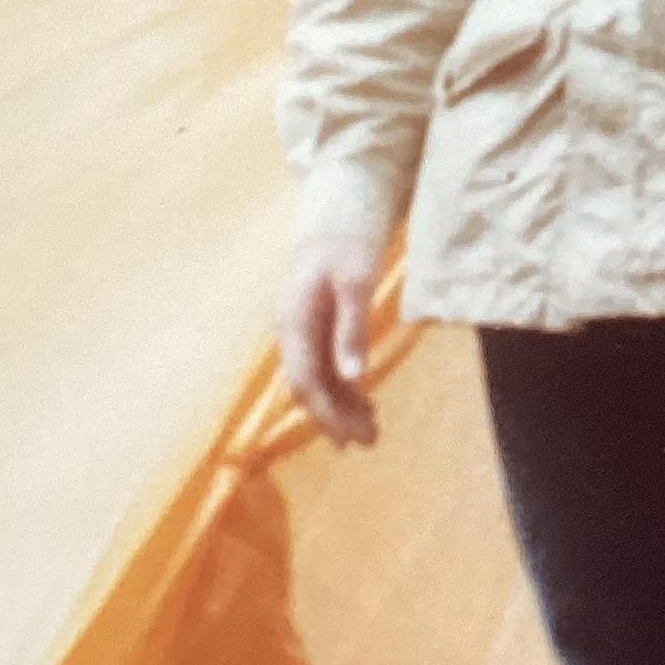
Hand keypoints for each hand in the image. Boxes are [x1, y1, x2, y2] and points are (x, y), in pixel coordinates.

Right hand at [279, 237, 385, 446]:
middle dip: (334, 418)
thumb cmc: (346, 247)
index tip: (349, 436)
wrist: (335, 223)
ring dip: (340, 408)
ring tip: (371, 432)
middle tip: (368, 442)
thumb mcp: (356, 282)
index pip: (304, 380)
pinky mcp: (315, 333)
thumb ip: (352, 327)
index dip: (325, 412)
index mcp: (294, 323)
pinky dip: (343, 390)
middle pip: (307, 388)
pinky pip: (324, 370)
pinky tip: (365, 403)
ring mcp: (302, 335)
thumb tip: (354, 375)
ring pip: (316, 382)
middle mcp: (292, 334)